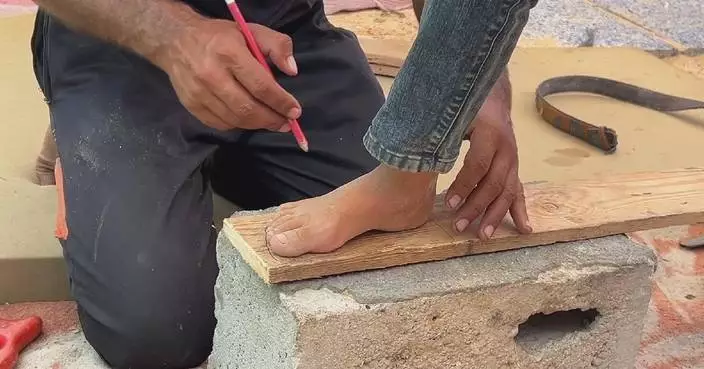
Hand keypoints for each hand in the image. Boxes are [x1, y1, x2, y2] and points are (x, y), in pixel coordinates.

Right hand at [156, 19, 300, 130]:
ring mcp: (199, 93)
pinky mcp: (191, 105)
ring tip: (271, 121)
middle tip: (286, 123)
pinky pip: (221, 124)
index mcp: (229, 53)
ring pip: (235, 120)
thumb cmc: (219, 36)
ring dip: (257, 124)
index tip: (295, 111)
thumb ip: (277, 45)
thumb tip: (292, 70)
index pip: (261, 86)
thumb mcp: (251, 31)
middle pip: (248, 108)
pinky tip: (248, 118)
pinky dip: (238, 125)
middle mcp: (211, 75)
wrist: (175, 40)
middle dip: (272, 119)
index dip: (281, 102)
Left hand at [445, 80, 531, 239]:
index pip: (477, 164)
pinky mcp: (514, 168)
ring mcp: (513, 160)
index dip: (463, 185)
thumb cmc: (468, 107)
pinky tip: (524, 229)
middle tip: (458, 226)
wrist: (493, 98)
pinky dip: (520, 210)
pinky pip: (519, 191)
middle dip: (476, 207)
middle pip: (494, 183)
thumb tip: (418, 155)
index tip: (447, 203)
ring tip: (483, 235)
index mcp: (490, 133)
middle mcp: (506, 149)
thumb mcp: (455, 114)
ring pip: (508, 191)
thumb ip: (441, 133)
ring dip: (495, 215)